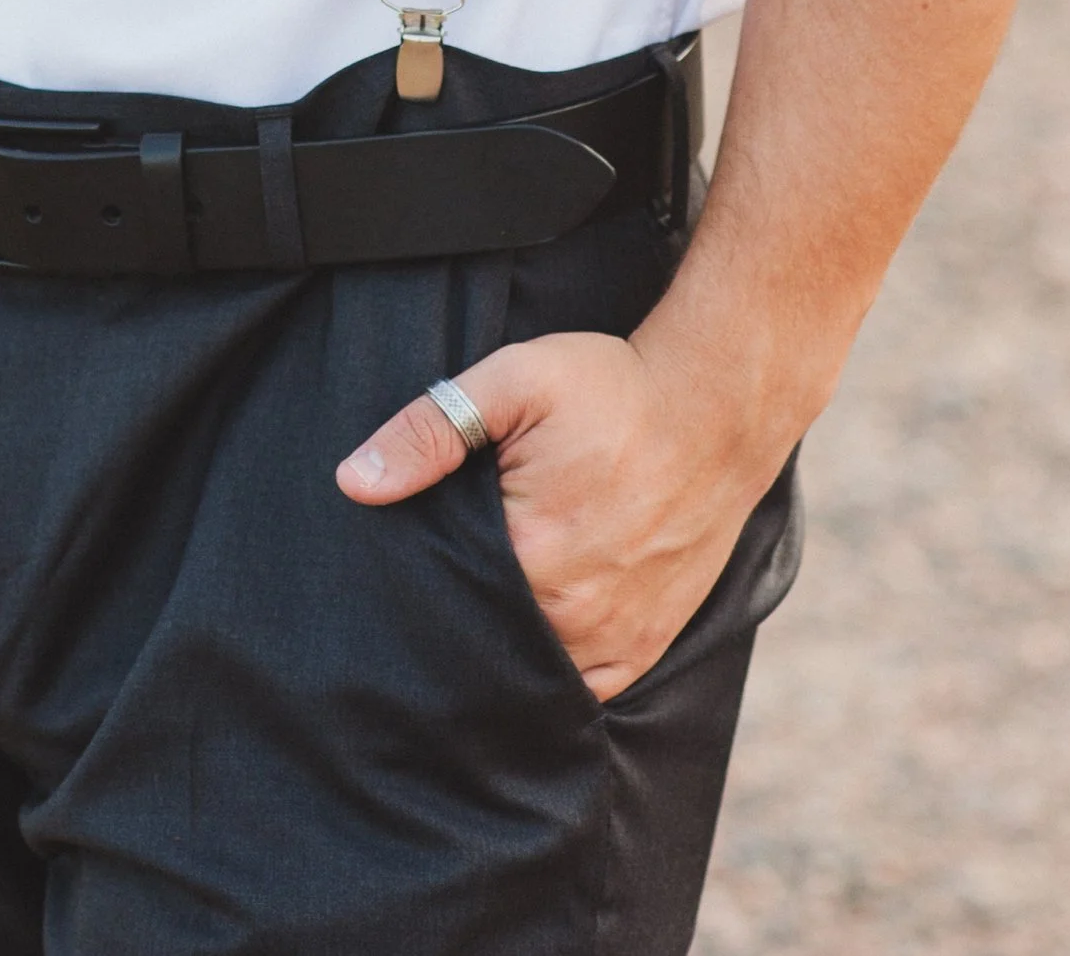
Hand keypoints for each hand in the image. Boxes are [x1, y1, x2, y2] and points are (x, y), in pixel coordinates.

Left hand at [333, 330, 773, 699]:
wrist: (716, 408)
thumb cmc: (613, 389)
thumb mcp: (514, 381)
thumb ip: (430, 430)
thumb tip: (354, 481)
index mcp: (531, 553)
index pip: (441, 599)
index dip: (415, 582)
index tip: (400, 565)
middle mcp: (574, 613)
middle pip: (481, 639)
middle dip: (452, 618)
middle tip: (438, 581)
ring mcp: (615, 638)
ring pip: (530, 670)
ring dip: (500, 648)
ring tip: (478, 606)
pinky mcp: (645, 645)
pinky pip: (582, 688)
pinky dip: (551, 670)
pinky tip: (528, 637)